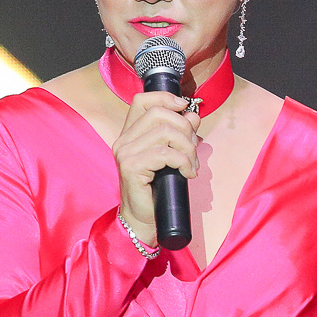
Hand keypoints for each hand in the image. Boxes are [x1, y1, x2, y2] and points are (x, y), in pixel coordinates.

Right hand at [112, 90, 198, 242]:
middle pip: (159, 113)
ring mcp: (125, 152)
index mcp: (130, 133)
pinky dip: (183, 161)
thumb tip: (193, 115)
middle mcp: (123, 140)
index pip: (143, 100)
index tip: (185, 108)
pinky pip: (165, 153)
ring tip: (192, 165)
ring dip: (187, 148)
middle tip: (193, 148)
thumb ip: (180, 134)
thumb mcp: (172, 156)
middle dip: (184, 127)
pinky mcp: (131, 166)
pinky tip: (188, 173)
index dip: (166, 98)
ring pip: (165, 132)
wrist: (144, 219)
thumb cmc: (158, 189)